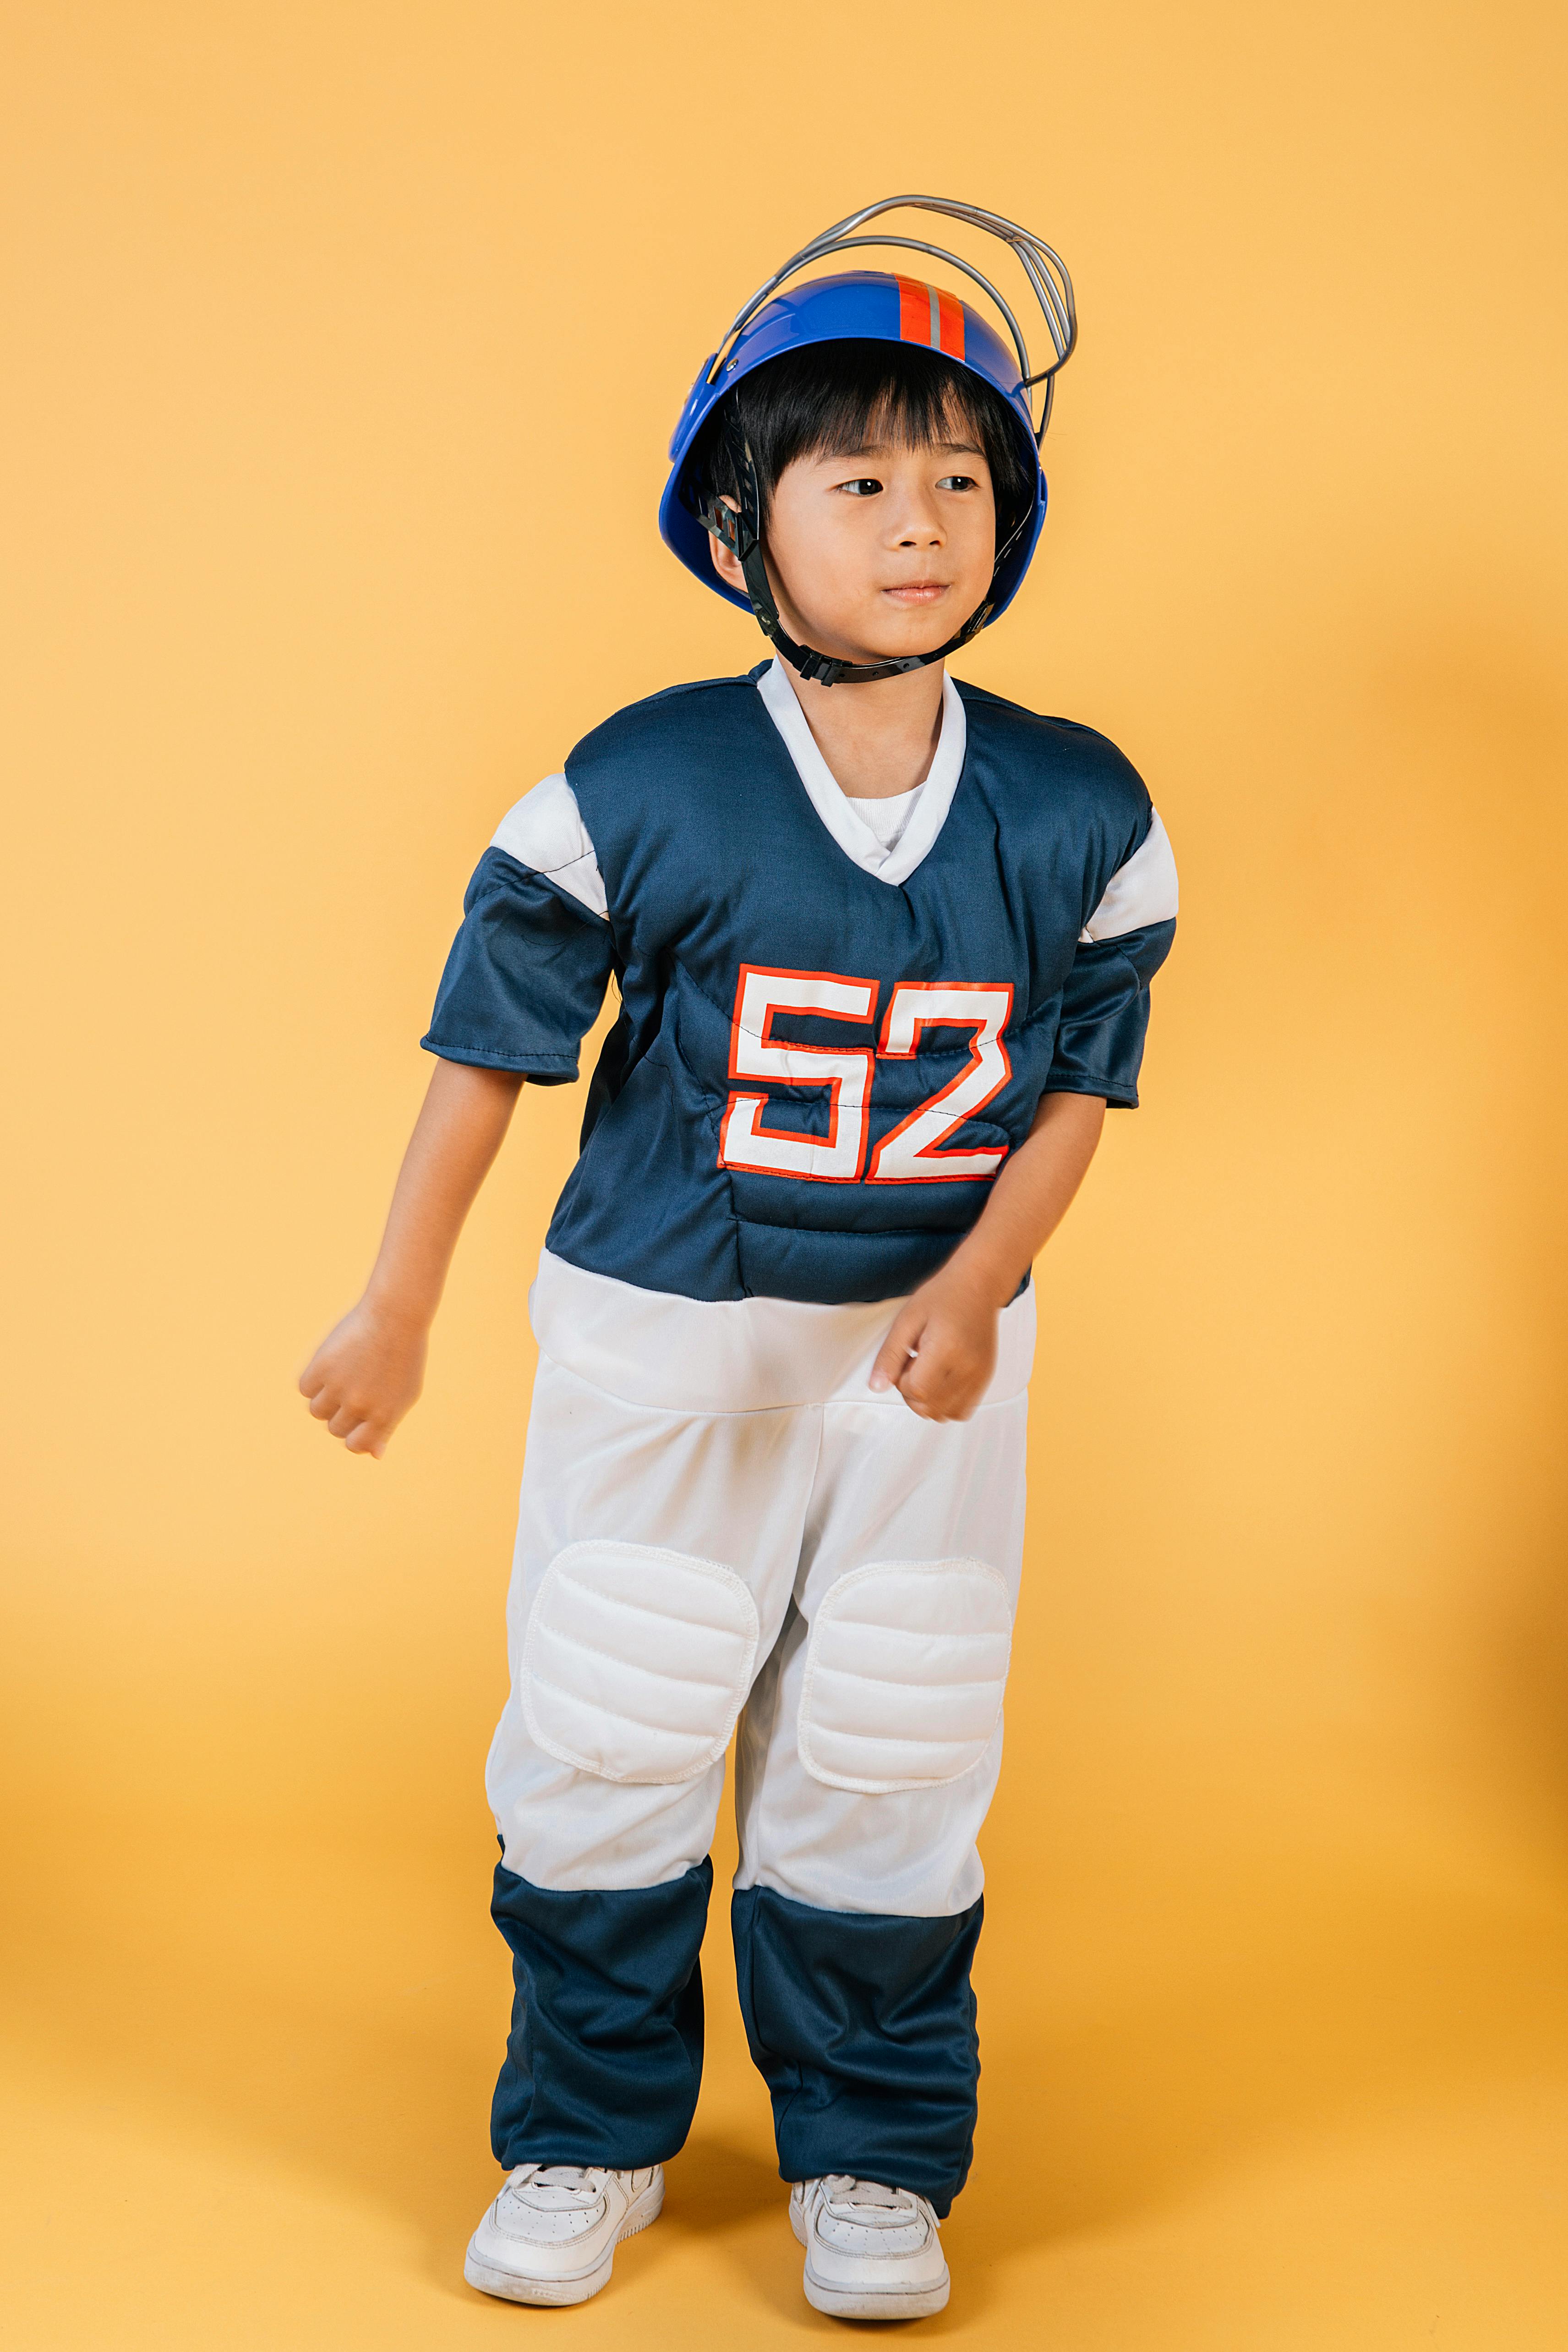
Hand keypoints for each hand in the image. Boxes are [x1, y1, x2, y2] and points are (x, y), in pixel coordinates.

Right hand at [298, 1296, 427, 1457]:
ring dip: (325, 1399)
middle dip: (341, 1414)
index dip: (354, 1435)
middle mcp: (360, 1406)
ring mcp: (339, 1387)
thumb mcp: (405, 1394)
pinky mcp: (322, 1367)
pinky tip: (331, 1364)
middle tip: (355, 1388)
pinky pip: (306, 1388)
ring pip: (317, 1410)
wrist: (395, 1315)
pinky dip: (314, 1380)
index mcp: (384, 1416)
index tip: (358, 1419)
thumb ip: (388, 1426)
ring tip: (343, 1375)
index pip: (355, 1445)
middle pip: (334, 1428)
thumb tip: (374, 1455)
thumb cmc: (404, 1356)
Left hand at [869, 1259, 1003, 1422]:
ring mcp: (980, 1375)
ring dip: (929, 1400)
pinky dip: (947, 1403)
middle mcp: (968, 1366)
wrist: (978, 1285)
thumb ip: (890, 1355)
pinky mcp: (986, 1378)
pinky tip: (942, 1379)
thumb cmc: (944, 1296)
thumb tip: (877, 1385)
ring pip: (946, 1414)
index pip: (916, 1390)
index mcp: (947, 1349)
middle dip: (913, 1392)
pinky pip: (963, 1410)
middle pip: (930, 1407)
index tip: (906, 1360)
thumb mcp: (907, 1320)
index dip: (901, 1381)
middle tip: (915, 1364)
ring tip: (930, 1371)